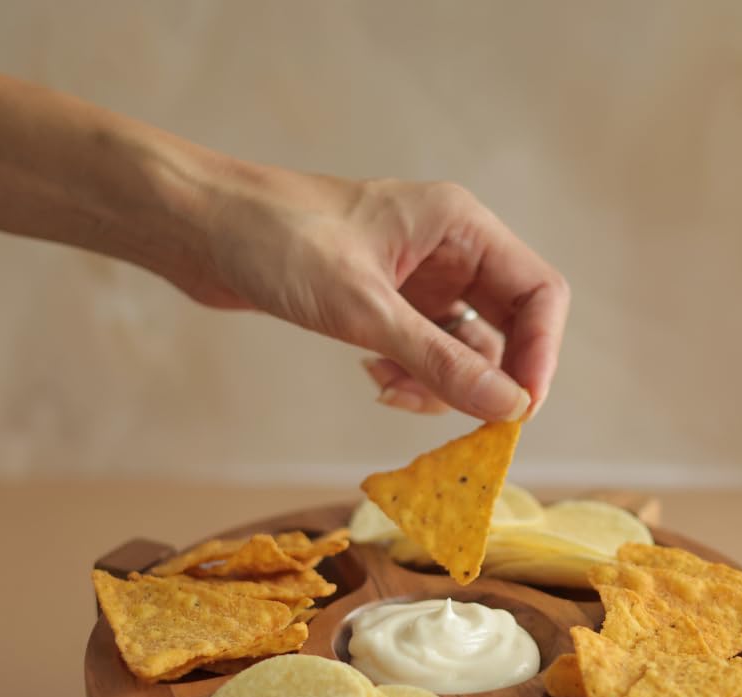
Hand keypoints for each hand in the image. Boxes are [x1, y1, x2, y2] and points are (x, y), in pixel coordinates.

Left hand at [191, 171, 569, 419]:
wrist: (200, 228)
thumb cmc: (276, 241)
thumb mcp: (364, 309)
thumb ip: (440, 361)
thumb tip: (508, 408)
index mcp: (461, 226)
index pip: (539, 294)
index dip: (541, 355)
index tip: (519, 410)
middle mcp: (452, 251)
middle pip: (510, 328)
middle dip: (490, 379)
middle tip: (469, 424)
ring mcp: (423, 280)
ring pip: (467, 351)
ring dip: (440, 384)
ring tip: (389, 387)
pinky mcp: (392, 305)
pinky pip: (429, 355)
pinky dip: (411, 377)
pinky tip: (374, 375)